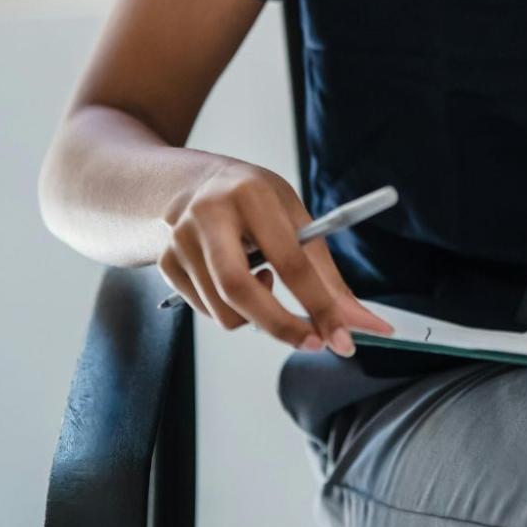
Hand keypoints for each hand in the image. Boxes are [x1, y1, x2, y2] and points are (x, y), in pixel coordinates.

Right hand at [158, 159, 395, 355]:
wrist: (198, 185)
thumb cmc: (256, 202)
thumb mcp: (295, 219)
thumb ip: (325, 273)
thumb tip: (360, 322)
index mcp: (252, 194)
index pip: (290, 260)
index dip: (320, 304)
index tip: (343, 338)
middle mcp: (210, 215)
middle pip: (240, 290)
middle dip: (282, 325)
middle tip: (313, 342)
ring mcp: (181, 240)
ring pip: (224, 311)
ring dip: (256, 316)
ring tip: (263, 281)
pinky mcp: (166, 263)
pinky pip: (207, 312)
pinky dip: (233, 310)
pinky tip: (236, 280)